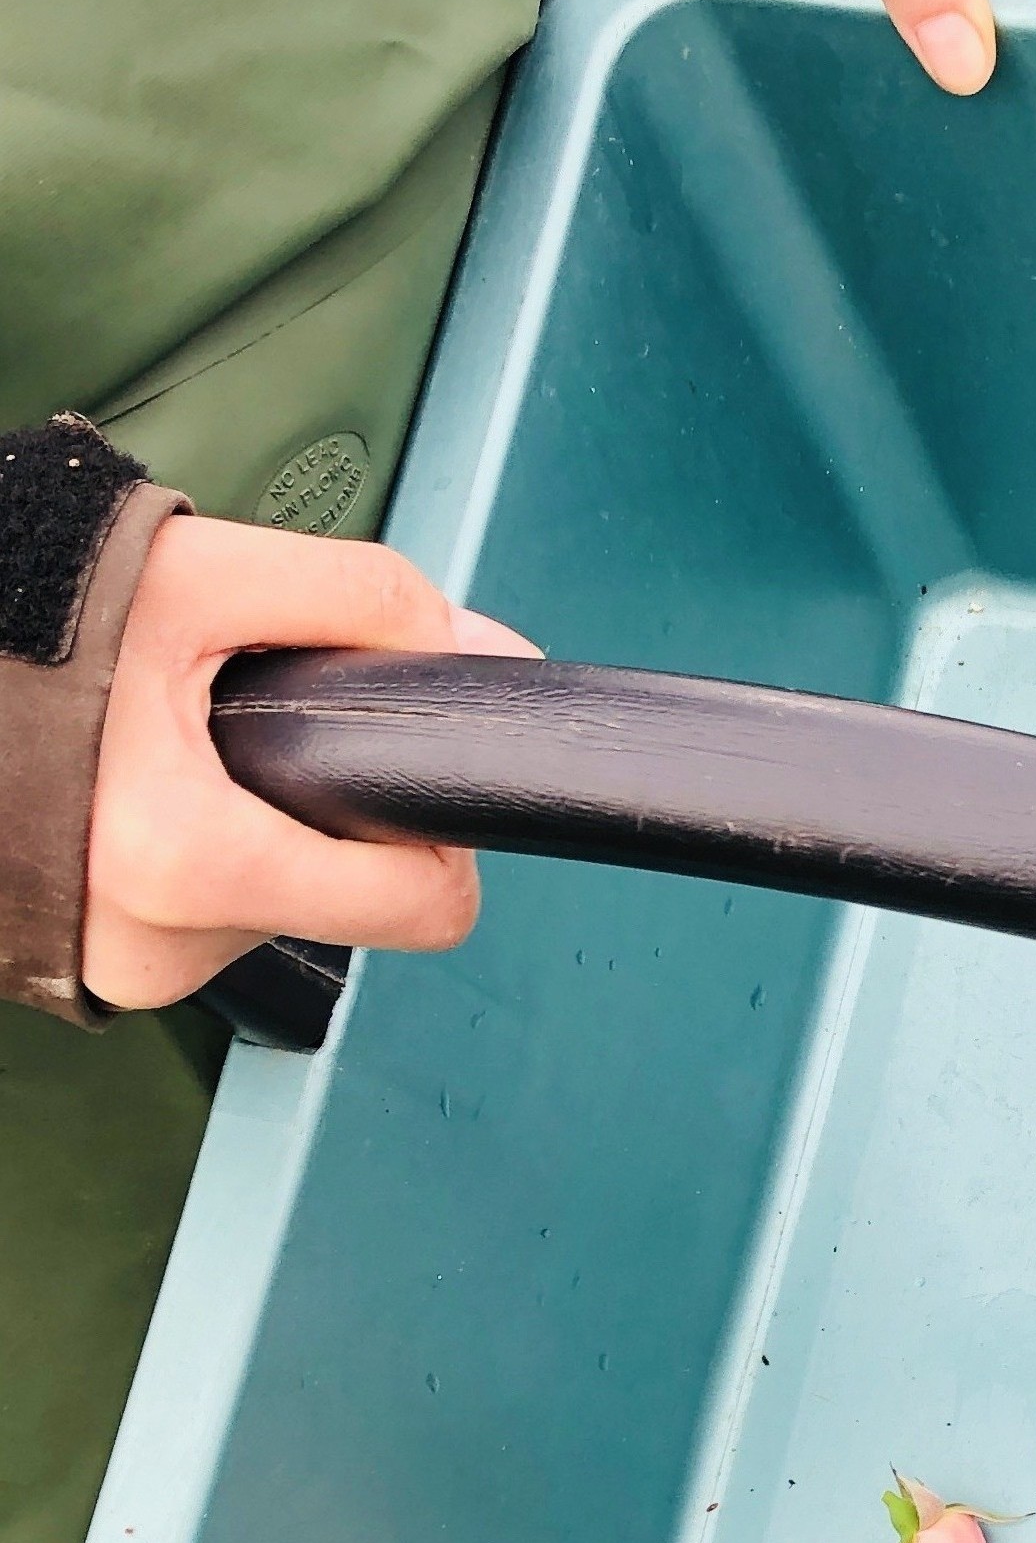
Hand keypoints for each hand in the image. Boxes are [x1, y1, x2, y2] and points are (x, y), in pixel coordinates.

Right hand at [83, 520, 537, 1011]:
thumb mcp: (199, 574)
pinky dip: (193, 854)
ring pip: (270, 907)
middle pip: (345, 903)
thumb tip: (481, 655)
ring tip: (165, 751)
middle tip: (248, 733)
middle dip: (325, 817)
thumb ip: (364, 602)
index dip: (442, 837)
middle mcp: (151, 946)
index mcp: (191, 863)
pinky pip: (196, 918)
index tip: (409, 779)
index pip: (419, 910)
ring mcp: (109, 969)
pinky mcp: (77, 968)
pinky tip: (129, 788)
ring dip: (252, 829)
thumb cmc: (14, 619)